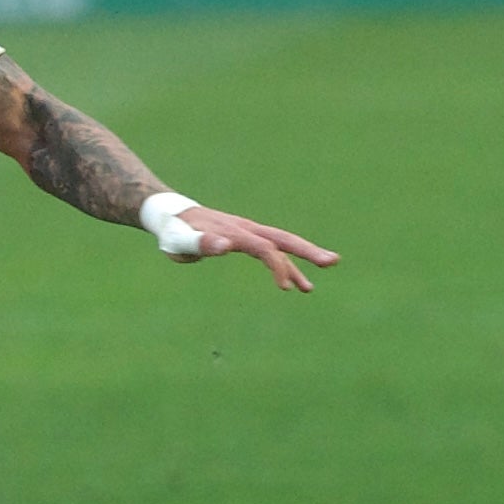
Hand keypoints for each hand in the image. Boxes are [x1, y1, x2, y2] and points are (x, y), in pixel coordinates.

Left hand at [176, 207, 338, 291]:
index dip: (277, 266)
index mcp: (234, 232)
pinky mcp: (246, 239)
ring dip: (302, 261)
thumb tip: (224, 246)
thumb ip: (200, 243)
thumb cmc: (173, 232)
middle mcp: (246, 230)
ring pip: (282, 245)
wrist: (170, 216)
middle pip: (284, 239)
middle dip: (308, 251)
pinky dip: (285, 266)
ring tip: (313, 286)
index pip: (263, 248)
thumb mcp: (180, 239)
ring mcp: (248, 233)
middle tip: (332, 261)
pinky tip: (295, 283)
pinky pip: (272, 251)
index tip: (285, 288)